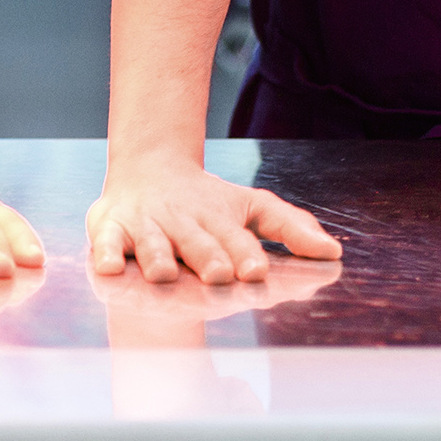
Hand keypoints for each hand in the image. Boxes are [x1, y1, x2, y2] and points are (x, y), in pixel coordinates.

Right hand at [88, 154, 341, 285]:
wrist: (149, 165)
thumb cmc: (207, 200)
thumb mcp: (249, 206)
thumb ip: (290, 227)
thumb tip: (335, 252)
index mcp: (218, 219)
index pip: (234, 237)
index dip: (244, 253)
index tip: (256, 270)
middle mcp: (183, 221)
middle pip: (196, 242)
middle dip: (206, 257)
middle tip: (217, 274)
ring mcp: (146, 224)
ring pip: (152, 243)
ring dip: (158, 256)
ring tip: (164, 274)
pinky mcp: (111, 226)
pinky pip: (106, 241)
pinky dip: (105, 253)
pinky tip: (110, 266)